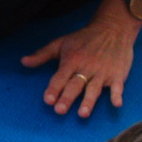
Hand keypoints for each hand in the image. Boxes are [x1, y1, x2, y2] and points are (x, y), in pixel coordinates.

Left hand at [21, 9, 141, 117]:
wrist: (113, 28)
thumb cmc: (84, 38)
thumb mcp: (61, 42)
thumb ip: (42, 54)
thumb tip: (23, 62)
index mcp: (72, 60)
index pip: (60, 76)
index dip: (54, 88)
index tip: (48, 100)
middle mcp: (87, 67)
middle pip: (75, 85)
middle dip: (67, 97)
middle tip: (60, 110)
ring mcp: (103, 72)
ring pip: (94, 88)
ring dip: (89, 100)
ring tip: (82, 113)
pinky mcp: (117, 74)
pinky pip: (118, 86)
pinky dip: (118, 94)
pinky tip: (117, 104)